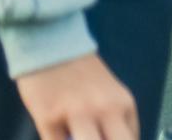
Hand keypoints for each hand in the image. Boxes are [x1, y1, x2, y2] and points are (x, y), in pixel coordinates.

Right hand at [15, 52, 137, 139]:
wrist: (51, 41)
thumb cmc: (81, 71)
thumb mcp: (110, 92)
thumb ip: (115, 119)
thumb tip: (112, 139)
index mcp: (123, 104)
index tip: (106, 137)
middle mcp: (105, 110)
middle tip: (94, 137)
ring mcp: (76, 114)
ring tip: (75, 136)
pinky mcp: (48, 118)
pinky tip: (58, 134)